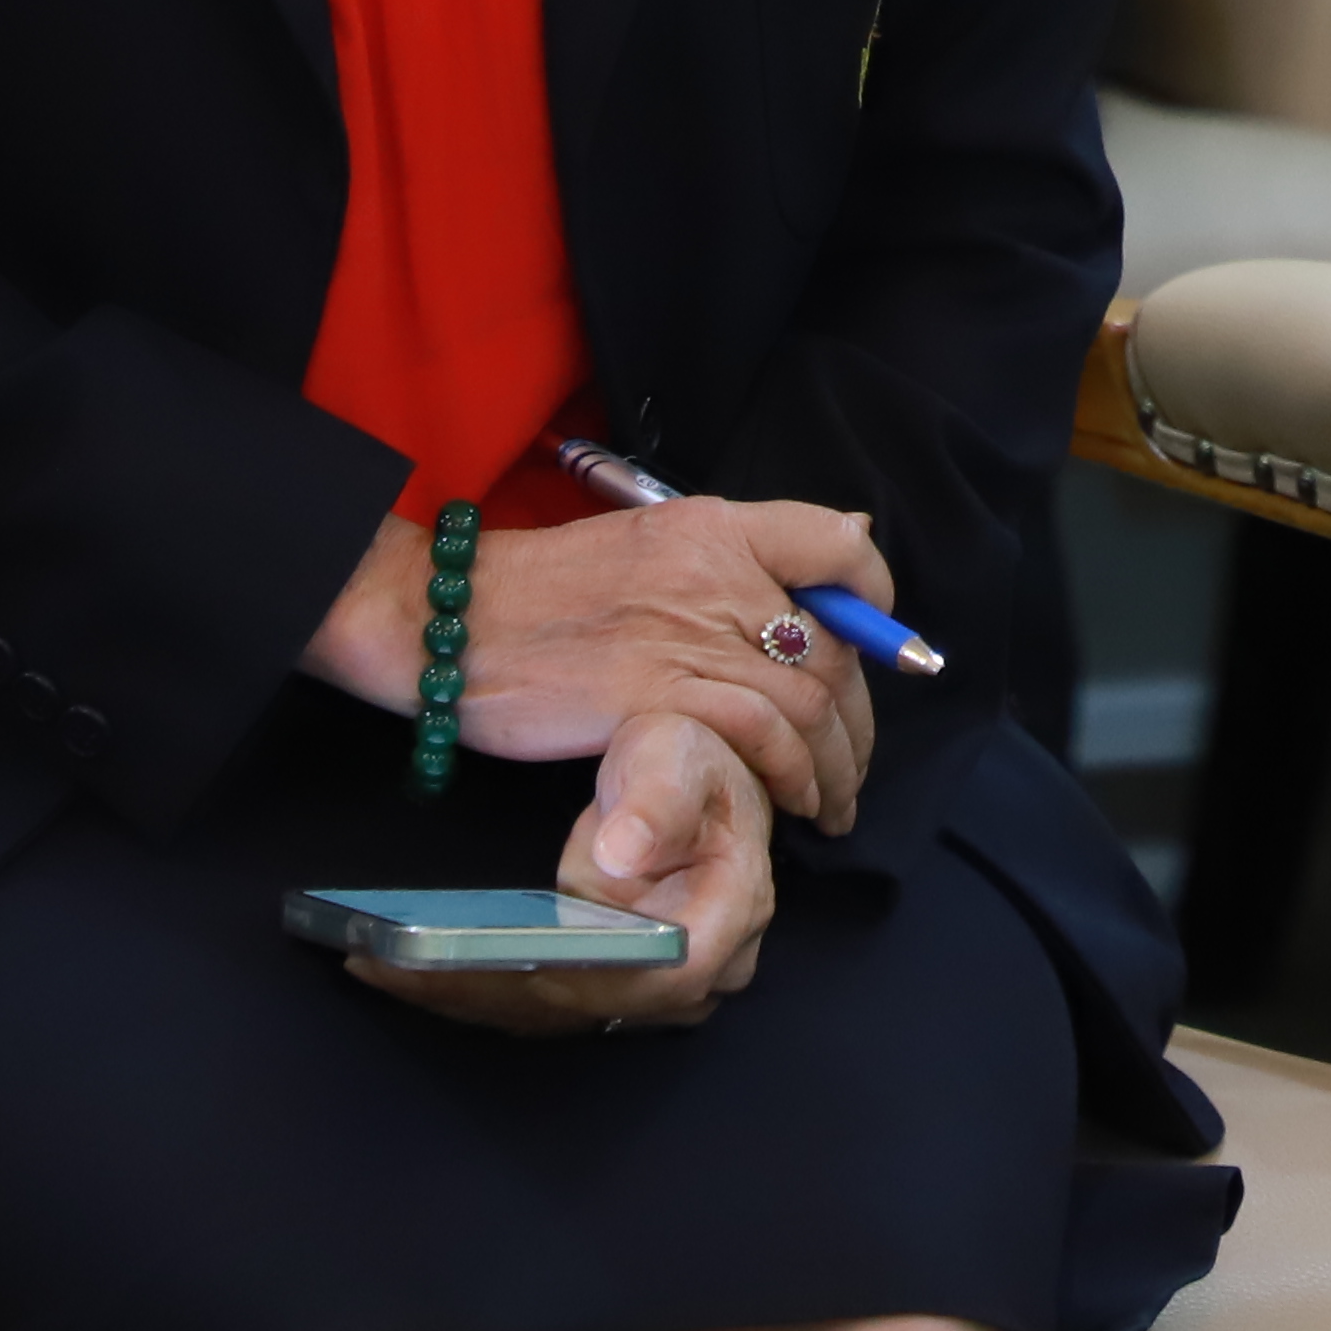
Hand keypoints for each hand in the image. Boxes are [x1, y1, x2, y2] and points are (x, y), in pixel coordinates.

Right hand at [299, 492, 893, 831]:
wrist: (448, 619)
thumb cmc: (542, 591)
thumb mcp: (647, 546)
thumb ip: (734, 558)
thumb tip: (841, 543)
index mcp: (714, 526)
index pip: (837, 545)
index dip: (877, 603)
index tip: (882, 653)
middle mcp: (715, 572)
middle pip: (833, 648)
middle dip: (860, 718)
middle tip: (855, 762)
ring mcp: (687, 635)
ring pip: (807, 704)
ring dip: (836, 766)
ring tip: (833, 804)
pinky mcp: (656, 697)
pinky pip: (760, 740)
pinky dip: (792, 779)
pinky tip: (792, 805)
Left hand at [350, 710, 772, 1036]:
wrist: (691, 775)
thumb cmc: (690, 757)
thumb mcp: (678, 750)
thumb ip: (658, 797)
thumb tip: (618, 860)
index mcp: (731, 912)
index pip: (664, 973)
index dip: (582, 976)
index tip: (506, 959)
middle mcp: (698, 971)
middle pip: (592, 1007)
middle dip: (494, 992)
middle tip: (399, 963)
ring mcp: (648, 987)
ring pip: (556, 1016)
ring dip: (469, 996)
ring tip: (378, 963)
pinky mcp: (603, 985)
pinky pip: (536, 1004)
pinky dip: (472, 988)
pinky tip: (398, 964)